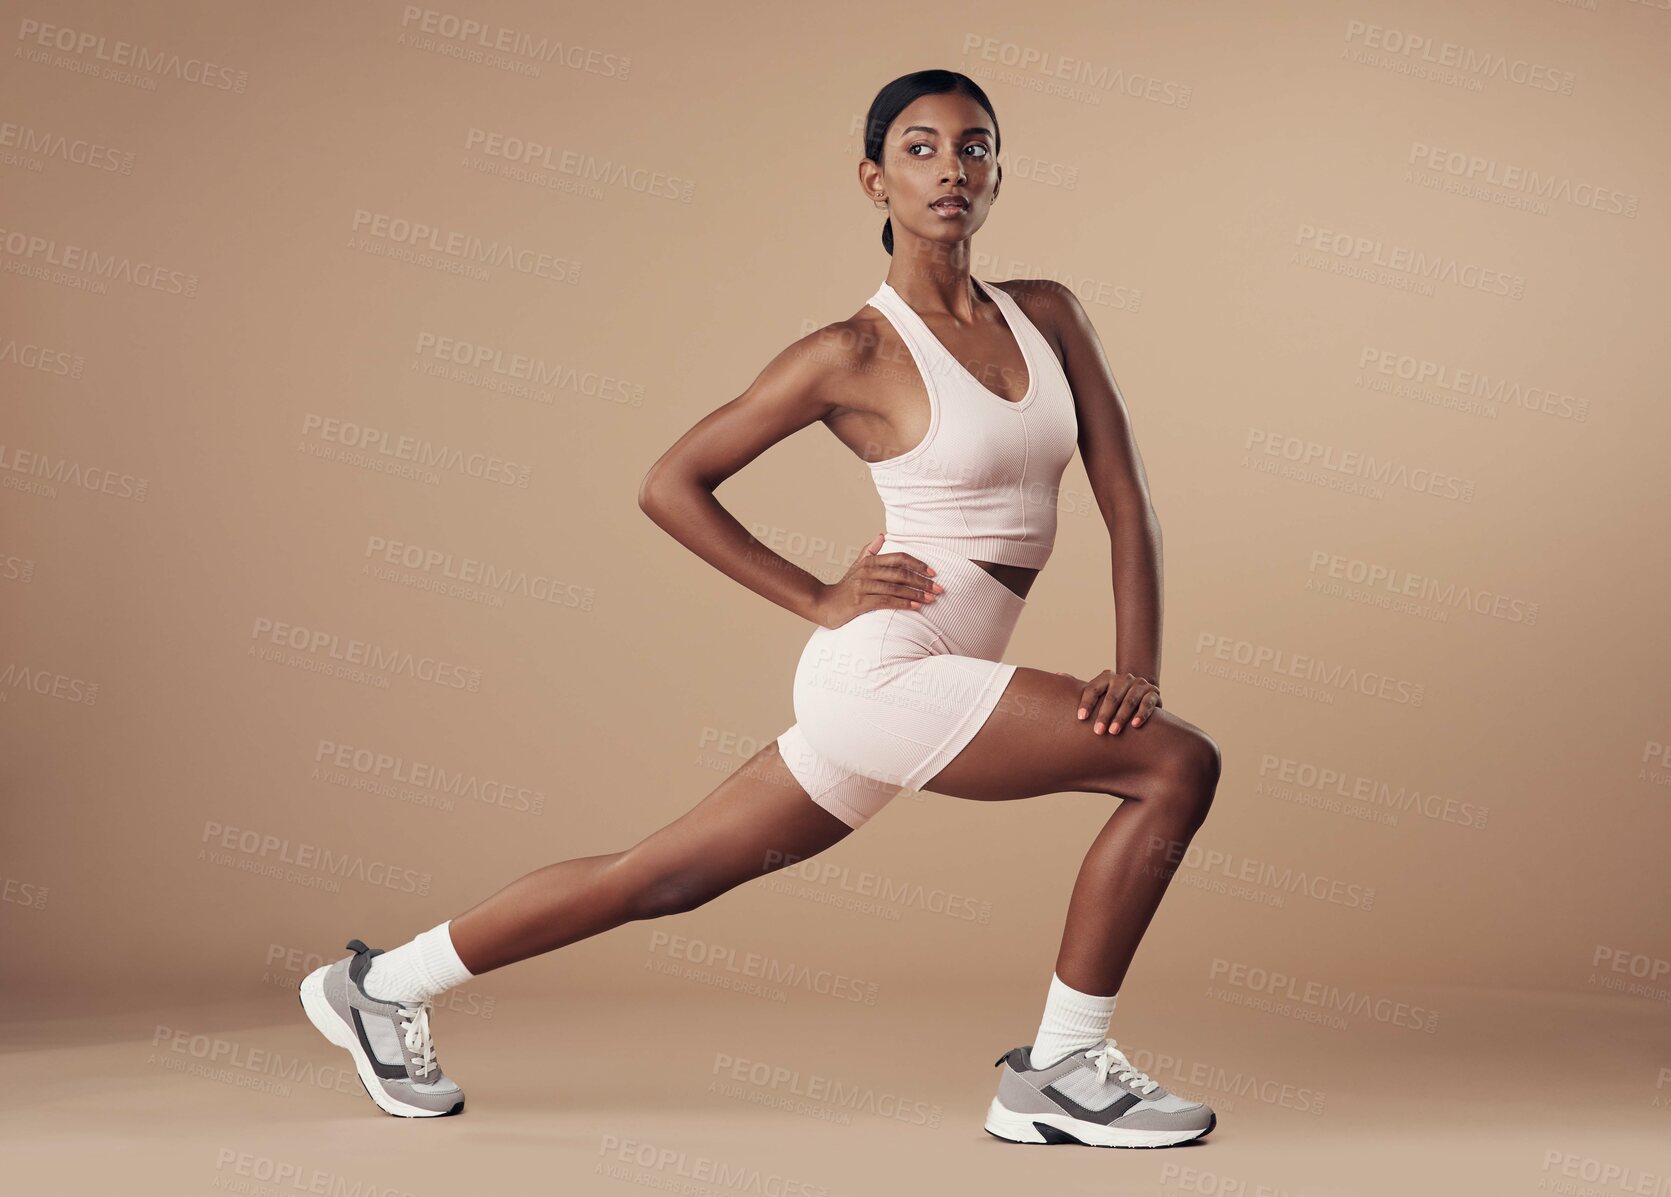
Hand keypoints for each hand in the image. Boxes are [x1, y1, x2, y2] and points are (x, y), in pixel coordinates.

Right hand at [811, 531, 943, 628]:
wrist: (823, 604)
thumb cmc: (845, 587)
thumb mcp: (857, 566)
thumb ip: (871, 552)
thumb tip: (882, 535)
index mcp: (870, 562)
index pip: (899, 558)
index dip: (918, 564)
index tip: (933, 572)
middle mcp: (867, 571)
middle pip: (901, 573)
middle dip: (923, 581)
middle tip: (940, 588)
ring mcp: (863, 587)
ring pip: (896, 588)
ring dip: (917, 594)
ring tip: (932, 599)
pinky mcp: (860, 602)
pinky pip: (886, 601)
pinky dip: (903, 603)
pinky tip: (916, 607)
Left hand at [1056, 669, 1160, 734]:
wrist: (1140, 695)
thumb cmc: (1111, 699)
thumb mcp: (1097, 692)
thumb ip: (1079, 686)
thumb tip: (1058, 675)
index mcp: (1105, 677)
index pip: (1093, 689)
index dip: (1087, 703)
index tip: (1081, 718)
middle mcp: (1123, 678)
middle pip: (1112, 696)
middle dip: (1104, 714)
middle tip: (1098, 732)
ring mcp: (1139, 684)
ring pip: (1129, 700)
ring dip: (1121, 717)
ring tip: (1113, 732)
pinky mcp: (1153, 693)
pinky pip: (1147, 703)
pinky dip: (1141, 714)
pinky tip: (1135, 725)